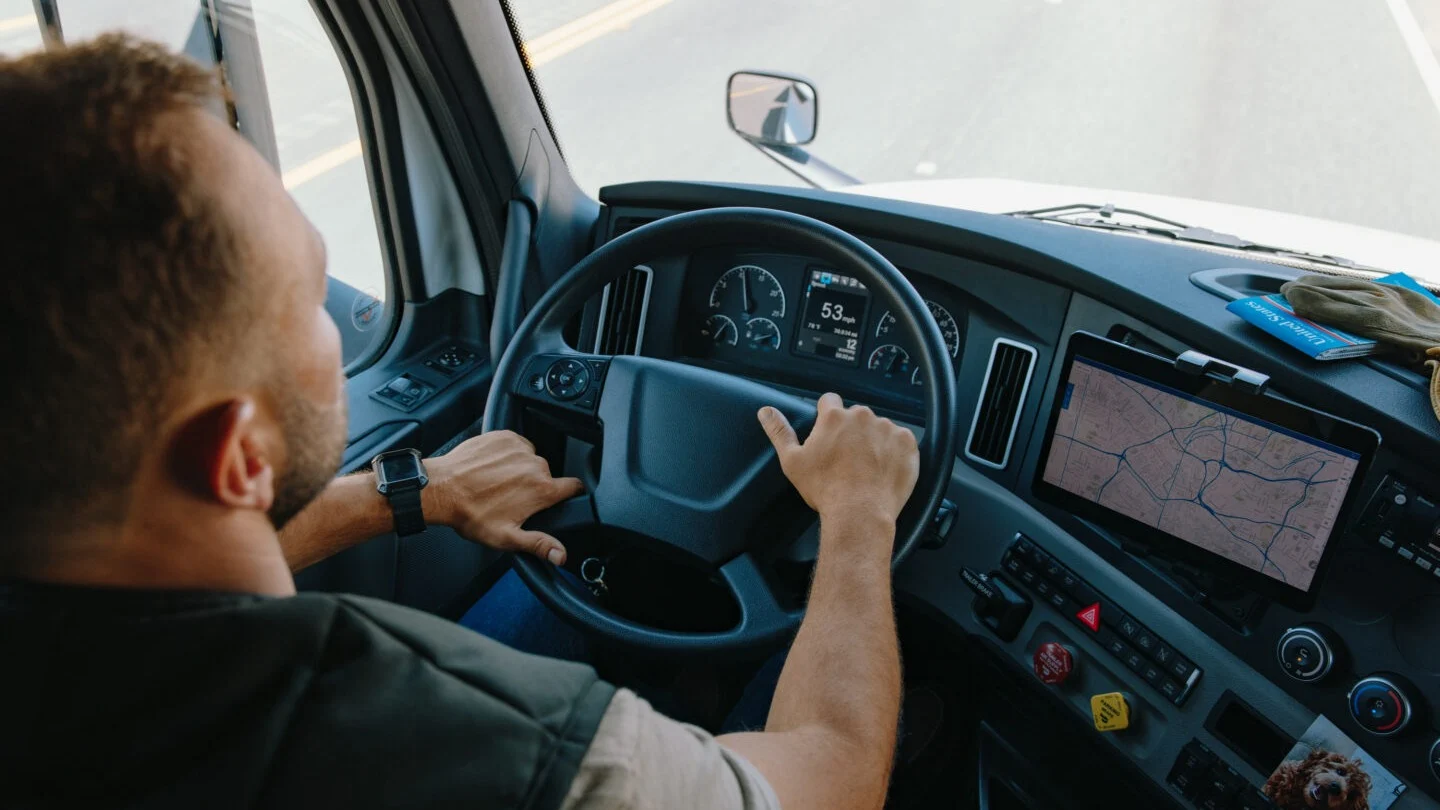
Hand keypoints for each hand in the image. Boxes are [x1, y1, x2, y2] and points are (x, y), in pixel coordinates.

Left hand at [422, 431, 583, 563]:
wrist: (442, 489)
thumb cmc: (471, 514)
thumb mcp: (507, 538)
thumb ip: (539, 544)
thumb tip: (561, 554)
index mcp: (541, 490)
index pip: (574, 486)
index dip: (573, 492)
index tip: (566, 495)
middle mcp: (534, 465)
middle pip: (547, 474)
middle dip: (536, 485)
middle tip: (513, 498)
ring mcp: (519, 448)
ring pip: (530, 459)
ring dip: (520, 469)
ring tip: (499, 483)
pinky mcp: (503, 437)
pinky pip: (515, 445)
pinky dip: (507, 455)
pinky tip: (492, 469)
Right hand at [758, 393, 918, 527]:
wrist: (860, 513)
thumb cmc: (824, 489)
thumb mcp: (792, 461)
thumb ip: (779, 432)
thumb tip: (765, 411)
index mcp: (834, 417)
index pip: (829, 401)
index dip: (827, 416)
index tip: (829, 435)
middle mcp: (862, 416)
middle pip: (856, 416)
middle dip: (852, 431)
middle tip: (848, 458)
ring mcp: (887, 428)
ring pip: (879, 428)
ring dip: (874, 441)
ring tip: (868, 468)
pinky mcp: (907, 443)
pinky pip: (901, 441)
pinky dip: (895, 452)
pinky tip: (885, 470)